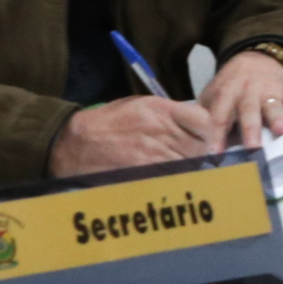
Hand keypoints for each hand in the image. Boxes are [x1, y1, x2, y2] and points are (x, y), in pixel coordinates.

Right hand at [48, 96, 223, 176]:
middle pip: (199, 146)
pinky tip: (160, 172)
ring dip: (185, 165)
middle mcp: (160, 132)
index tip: (199, 132)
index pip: (203, 120)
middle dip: (196, 150)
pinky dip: (171, 177)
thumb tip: (194, 123)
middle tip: (186, 151)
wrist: (77, 144)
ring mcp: (154, 156)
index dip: (205, 129)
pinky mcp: (146, 175)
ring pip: (189, 165)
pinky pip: (172, 178)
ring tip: (170, 161)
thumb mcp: (140, 105)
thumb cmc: (109, 122)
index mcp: (160, 110)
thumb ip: (169, 113)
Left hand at [200, 50, 282, 151]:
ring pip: (272, 105)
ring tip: (280, 130)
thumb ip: (205, 116)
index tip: (215, 154)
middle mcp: (246, 92)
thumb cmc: (231, 86)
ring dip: (276, 117)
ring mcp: (267, 91)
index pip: (220, 117)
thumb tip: (191, 143)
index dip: (217, 135)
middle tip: (252, 148)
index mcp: (226, 94)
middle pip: (247, 112)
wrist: (255, 60)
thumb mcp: (214, 95)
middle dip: (250, 130)